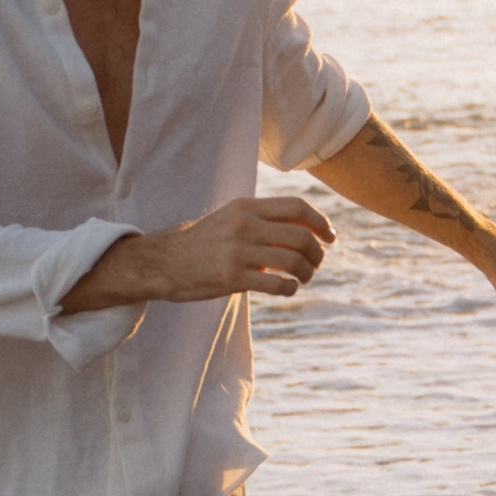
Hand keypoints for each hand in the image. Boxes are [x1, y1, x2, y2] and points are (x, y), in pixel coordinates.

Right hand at [73, 194, 334, 310]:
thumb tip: (309, 228)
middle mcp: (244, 225)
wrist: (164, 262)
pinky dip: (290, 288)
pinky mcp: (231, 277)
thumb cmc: (205, 242)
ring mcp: (238, 251)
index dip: (321, 222)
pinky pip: (277, 284)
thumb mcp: (233, 218)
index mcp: (246, 207)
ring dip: (307, 272)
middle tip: (316, 264)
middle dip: (317, 253)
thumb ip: (265, 220)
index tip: (331, 237)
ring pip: (293, 261)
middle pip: (300, 236)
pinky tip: (288, 289)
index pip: (297, 207)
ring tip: (303, 278)